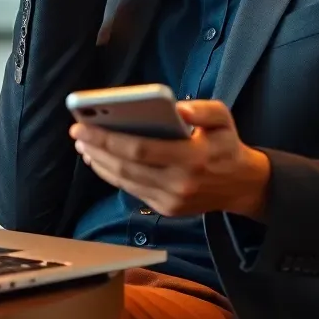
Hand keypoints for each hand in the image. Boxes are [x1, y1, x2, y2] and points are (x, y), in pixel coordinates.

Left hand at [69, 99, 270, 219]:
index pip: (140, 149)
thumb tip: (178, 108)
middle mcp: (179, 183)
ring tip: (83, 145)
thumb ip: (203, 110)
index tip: (84, 126)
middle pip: (126, 166)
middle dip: (97, 149)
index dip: (108, 139)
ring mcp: (171, 200)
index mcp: (192, 157)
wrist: (242, 186)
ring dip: (100, 163)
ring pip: (125, 181)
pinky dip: (112, 175)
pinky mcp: (167, 209)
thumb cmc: (226, 144)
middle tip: (76, 133)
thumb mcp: (224, 118)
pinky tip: (100, 160)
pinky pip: (132, 190)